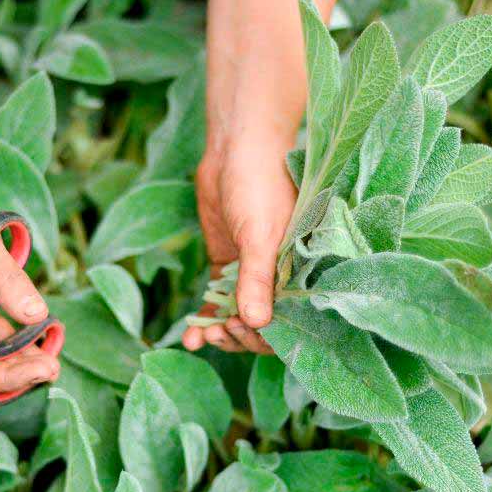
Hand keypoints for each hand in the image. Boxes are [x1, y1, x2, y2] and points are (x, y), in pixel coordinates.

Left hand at [182, 133, 296, 353]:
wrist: (235, 151)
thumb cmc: (261, 186)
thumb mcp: (260, 234)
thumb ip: (258, 278)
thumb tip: (257, 323)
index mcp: (301, 272)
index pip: (292, 321)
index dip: (268, 336)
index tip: (243, 329)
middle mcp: (279, 278)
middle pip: (263, 328)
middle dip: (241, 338)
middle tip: (221, 331)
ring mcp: (250, 274)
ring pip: (238, 320)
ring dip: (221, 335)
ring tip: (203, 338)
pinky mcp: (227, 265)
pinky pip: (218, 303)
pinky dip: (206, 322)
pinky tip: (189, 340)